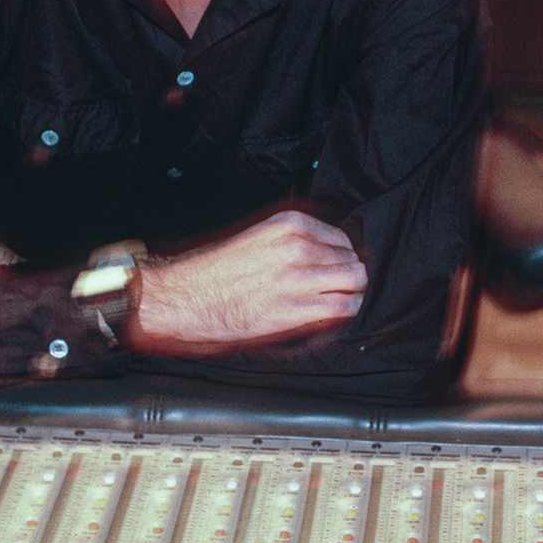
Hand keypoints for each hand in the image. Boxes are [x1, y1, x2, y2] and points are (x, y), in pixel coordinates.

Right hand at [128, 209, 366, 355]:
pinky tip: (328, 318)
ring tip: (336, 304)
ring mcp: (298, 278)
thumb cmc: (218, 271)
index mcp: (290, 224)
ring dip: (351, 296)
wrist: (187, 296)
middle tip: (338, 290)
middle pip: (353, 261)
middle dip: (350, 278)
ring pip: (354, 284)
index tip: (335, 271)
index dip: (342, 259)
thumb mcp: (260, 238)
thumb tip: (327, 256)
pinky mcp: (293, 310)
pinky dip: (343, 315)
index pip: (342, 239)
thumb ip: (295, 241)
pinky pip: (341, 309)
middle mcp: (298, 247)